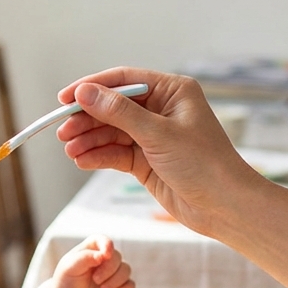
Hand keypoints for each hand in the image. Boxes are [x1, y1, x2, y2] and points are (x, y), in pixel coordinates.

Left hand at [49, 235, 134, 287]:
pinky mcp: (118, 287)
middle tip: (96, 280)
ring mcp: (112, 273)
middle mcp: (104, 258)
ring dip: (115, 281)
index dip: (107, 245)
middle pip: (117, 257)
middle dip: (108, 269)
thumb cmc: (66, 282)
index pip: (103, 240)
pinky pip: (130, 285)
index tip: (105, 255)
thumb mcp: (69, 268)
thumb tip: (102, 255)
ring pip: (126, 270)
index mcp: (91, 248)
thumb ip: (84, 258)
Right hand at [56, 68, 258, 236]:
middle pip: (113, 107)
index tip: (65, 98)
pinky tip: (82, 160)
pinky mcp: (147, 161)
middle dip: (87, 119)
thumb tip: (85, 93)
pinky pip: (116, 153)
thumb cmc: (204, 164)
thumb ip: (119, 112)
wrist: (225, 207)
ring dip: (90, 140)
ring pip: (112, 132)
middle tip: (63, 131)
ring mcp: (153, 136)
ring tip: (70, 150)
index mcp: (172, 91)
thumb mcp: (158, 134)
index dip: (92, 87)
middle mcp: (162, 110)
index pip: (124, 80)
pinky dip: (99, 156)